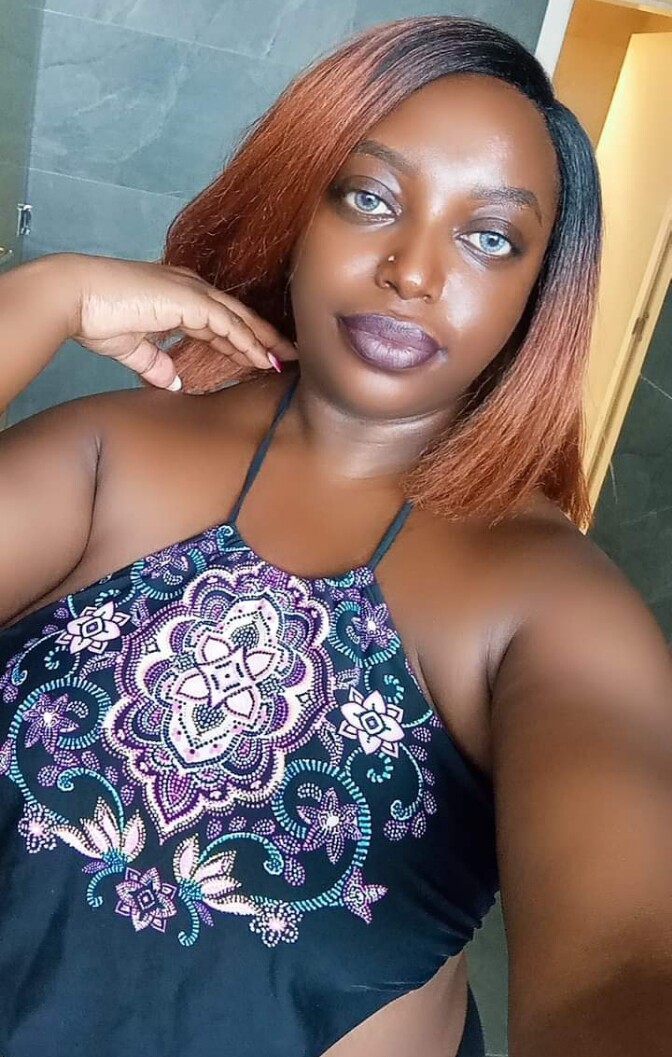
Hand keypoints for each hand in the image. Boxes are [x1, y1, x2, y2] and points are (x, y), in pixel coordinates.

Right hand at [59, 253, 295, 390]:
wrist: (75, 297)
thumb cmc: (95, 315)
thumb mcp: (133, 347)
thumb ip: (155, 363)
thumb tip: (172, 380)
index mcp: (177, 297)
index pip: (220, 320)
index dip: (242, 339)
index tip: (261, 358)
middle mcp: (189, 289)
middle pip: (238, 316)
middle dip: (264, 337)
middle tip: (289, 356)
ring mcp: (191, 291)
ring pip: (240, 319)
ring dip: (265, 341)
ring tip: (287, 360)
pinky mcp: (190, 300)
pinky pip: (229, 325)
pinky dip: (249, 342)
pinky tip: (265, 358)